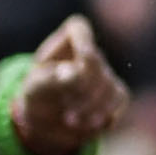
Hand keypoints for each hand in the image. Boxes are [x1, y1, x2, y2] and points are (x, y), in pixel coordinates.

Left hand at [10, 16, 129, 154]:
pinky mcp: (117, 92)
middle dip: (81, 89)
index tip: (73, 63)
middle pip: (95, 63)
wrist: (45, 117)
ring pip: (111, 84)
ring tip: (70, 122)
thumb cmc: (37, 95)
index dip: (81, 41)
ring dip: (92, 107)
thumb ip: (50, 78)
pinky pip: (120, 98)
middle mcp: (90, 54)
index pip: (77, 29)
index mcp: (65, 44)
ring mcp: (106, 73)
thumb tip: (74, 72)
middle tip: (64, 111)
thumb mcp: (35, 87)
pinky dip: (106, 114)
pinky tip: (89, 125)